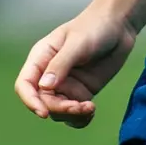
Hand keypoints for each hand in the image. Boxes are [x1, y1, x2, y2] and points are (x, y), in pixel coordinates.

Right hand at [13, 7, 137, 128]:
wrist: (119, 26)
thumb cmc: (95, 27)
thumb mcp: (78, 43)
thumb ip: (61, 64)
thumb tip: (44, 87)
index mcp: (41, 58)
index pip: (25, 85)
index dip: (30, 101)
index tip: (44, 113)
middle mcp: (50, 74)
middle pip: (43, 102)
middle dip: (59, 109)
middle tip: (79, 106)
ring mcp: (66, 85)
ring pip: (58, 111)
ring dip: (71, 115)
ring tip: (89, 108)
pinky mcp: (81, 92)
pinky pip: (74, 113)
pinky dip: (80, 118)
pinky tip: (91, 111)